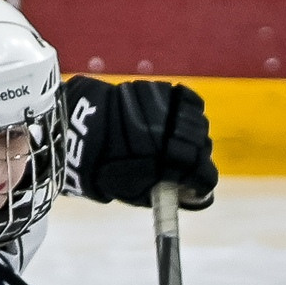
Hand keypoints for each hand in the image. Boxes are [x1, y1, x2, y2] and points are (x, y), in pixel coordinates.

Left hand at [61, 77, 216, 207]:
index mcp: (169, 164)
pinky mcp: (159, 91)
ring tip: (177, 138)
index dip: (202, 183)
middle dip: (197, 157)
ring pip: (198, 122)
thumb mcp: (136, 193)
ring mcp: (167, 111)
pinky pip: (186, 98)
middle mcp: (173, 136)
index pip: (205, 174)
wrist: (80, 134)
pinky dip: (186, 107)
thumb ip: (166, 193)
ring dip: (193, 132)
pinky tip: (177, 115)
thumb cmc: (107, 170)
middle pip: (204, 146)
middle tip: (185, 162)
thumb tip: (190, 194)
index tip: (197, 185)